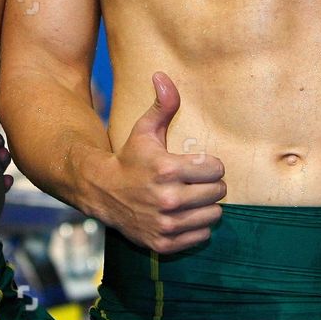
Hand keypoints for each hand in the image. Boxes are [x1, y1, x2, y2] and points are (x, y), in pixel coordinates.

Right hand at [87, 73, 225, 253]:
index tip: (198, 165)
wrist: (102, 193)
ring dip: (206, 207)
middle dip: (210, 185)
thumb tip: (162, 76)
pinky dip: (197, 227)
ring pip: (213, 216)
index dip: (209, 165)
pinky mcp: (164, 244)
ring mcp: (166, 224)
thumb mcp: (144, 130)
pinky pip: (202, 236)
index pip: (216, 169)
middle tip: (195, 182)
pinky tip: (183, 215)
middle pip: (218, 193)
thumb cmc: (129, 158)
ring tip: (191, 198)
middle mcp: (168, 199)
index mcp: (167, 169)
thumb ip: (162, 105)